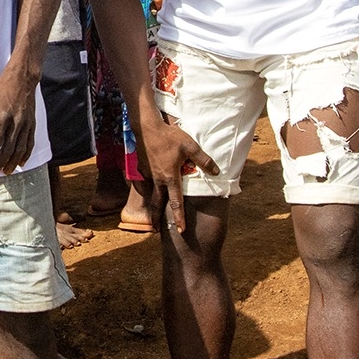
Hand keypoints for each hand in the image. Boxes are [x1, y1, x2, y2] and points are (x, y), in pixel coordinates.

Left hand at [0, 66, 38, 175]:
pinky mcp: (32, 124)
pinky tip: (20, 163)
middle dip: (1, 162)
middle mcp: (16, 122)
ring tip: (6, 171)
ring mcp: (26, 124)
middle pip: (8, 148)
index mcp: (2, 116)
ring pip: (20, 148)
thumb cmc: (1, 89)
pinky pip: (30, 143)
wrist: (22, 79)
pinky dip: (26, 155)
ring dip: (13, 162)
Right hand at [134, 115, 212, 236]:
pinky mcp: (142, 168)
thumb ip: (203, 160)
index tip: (181, 229)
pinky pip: (148, 180)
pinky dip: (151, 186)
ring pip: (152, 192)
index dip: (179, 217)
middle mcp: (158, 180)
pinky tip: (153, 184)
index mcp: (170, 177)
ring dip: (153, 205)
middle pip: (157, 204)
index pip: (176, 202)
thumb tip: (216, 171)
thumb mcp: (190, 146)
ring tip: (154, 214)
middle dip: (157, 219)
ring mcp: (149, 174)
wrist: (146, 128)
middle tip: (157, 231)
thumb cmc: (169, 136)